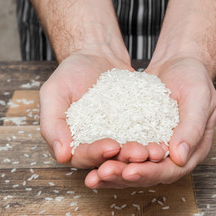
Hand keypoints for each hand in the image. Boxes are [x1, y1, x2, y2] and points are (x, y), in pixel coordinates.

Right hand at [40, 50, 167, 168]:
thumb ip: (52, 123)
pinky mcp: (133, 128)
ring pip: (128, 152)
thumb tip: (61, 155)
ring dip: (141, 154)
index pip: (83, 156)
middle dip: (124, 158)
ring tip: (155, 150)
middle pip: (108, 159)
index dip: (96, 154)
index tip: (111, 145)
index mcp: (73, 142)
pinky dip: (152, 140)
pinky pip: (142, 137)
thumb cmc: (71, 72)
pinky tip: (163, 141)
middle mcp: (94, 144)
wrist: (97, 56)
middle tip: (139, 153)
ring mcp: (115, 137)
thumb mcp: (54, 92)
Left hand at [84, 57, 215, 187]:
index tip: (130, 171)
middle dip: (125, 175)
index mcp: (192, 150)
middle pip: (149, 173)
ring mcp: (155, 145)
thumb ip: (192, 128)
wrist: (179, 63)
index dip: (150, 173)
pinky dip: (109, 155)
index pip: (171, 170)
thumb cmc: (194, 78)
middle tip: (104, 173)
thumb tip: (180, 158)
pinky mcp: (139, 136)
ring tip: (94, 174)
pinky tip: (92, 155)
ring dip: (114, 170)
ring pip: (133, 164)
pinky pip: (124, 148)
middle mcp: (173, 153)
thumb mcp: (199, 99)